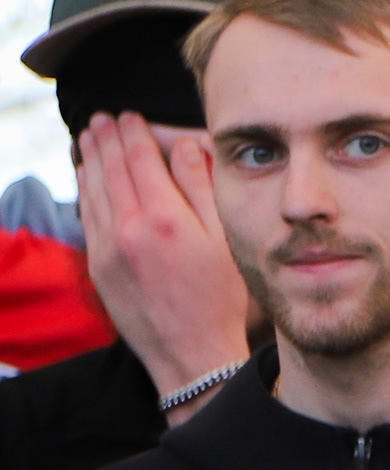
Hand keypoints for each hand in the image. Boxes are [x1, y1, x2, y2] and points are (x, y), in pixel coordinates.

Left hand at [75, 113, 249, 410]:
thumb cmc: (220, 300)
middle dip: (106, 139)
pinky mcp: (98, 267)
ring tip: (90, 138)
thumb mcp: (224, 240)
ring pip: (92, 190)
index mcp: (165, 217)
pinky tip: (86, 179)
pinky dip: (84, 191)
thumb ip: (202, 189)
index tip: (130, 116)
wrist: (192, 353)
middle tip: (103, 119)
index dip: (133, 133)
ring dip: (89, 159)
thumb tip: (185, 146)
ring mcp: (108, 248)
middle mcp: (130, 228)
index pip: (140, 159)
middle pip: (111, 169)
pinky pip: (86, 218)